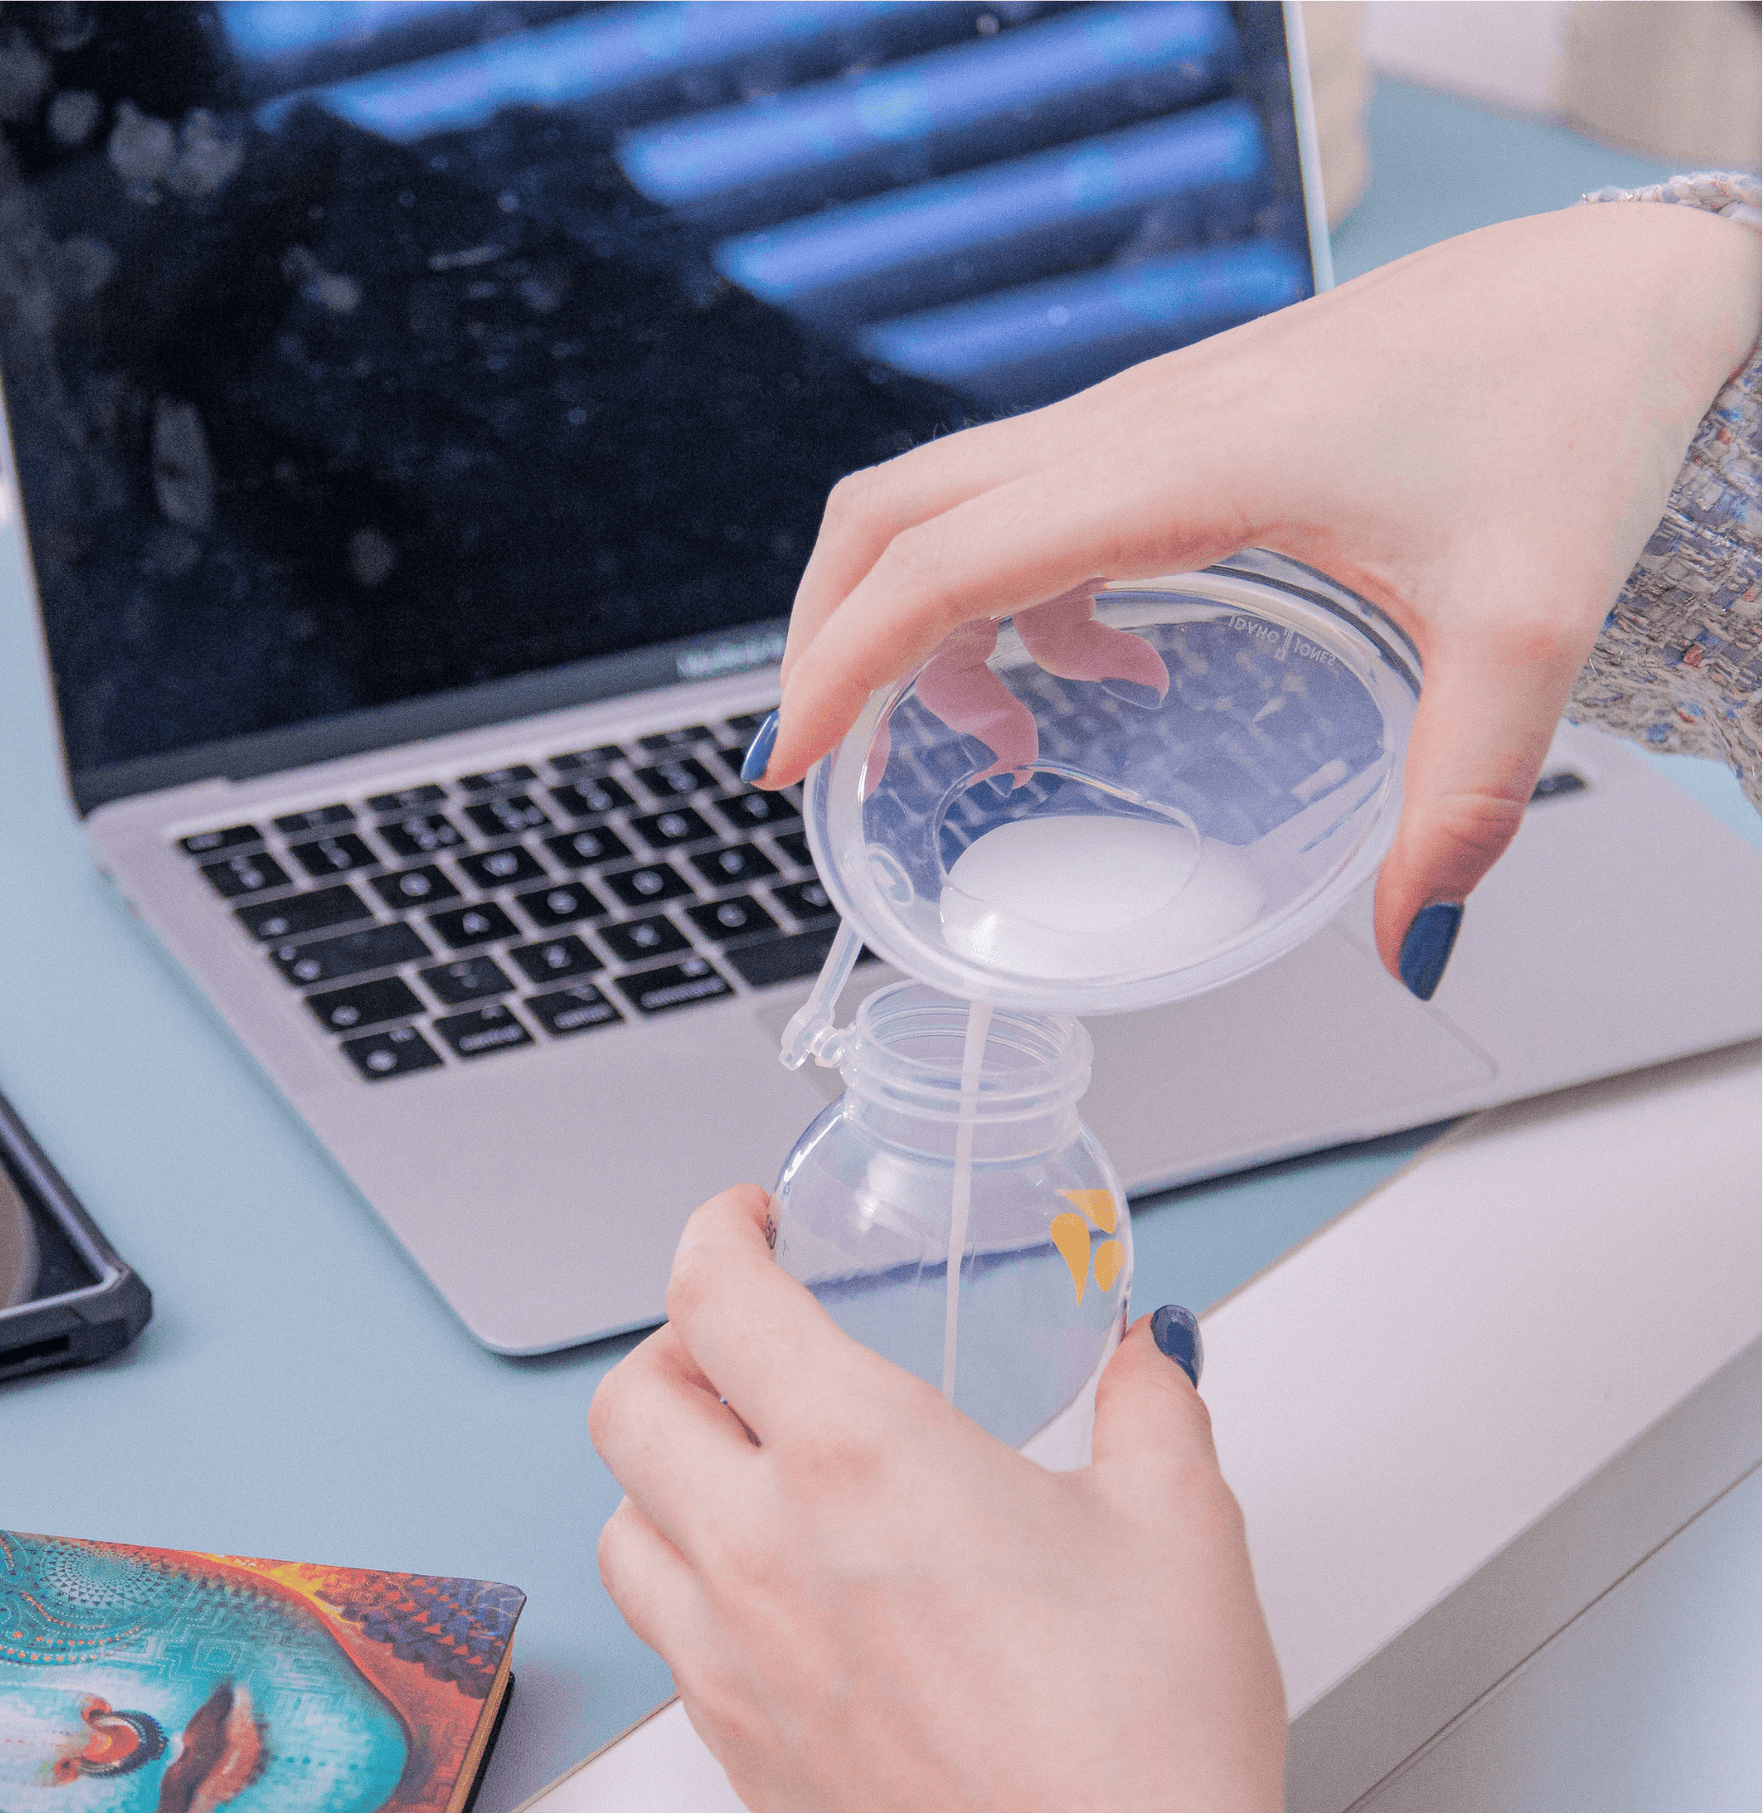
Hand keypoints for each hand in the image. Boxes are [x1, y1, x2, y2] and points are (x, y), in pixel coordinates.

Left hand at [589, 1187, 1285, 1812]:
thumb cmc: (1143, 1736)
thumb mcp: (1179, 1522)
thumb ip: (1147, 1406)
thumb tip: (1141, 1357)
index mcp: (861, 1457)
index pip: (713, 1296)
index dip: (714, 1232)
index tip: (745, 1224)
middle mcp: (766, 1550)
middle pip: (628, 1402)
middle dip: (676, 1346)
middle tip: (745, 1344)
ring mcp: (737, 1662)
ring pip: (619, 1522)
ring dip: (664, 1470)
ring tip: (742, 1466)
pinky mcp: (743, 1753)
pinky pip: (663, 1638)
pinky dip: (687, 1580)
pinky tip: (774, 1589)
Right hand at [755, 203, 1759, 989]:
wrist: (1619, 278)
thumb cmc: (1571, 398)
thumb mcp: (1527, 622)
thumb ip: (1464, 795)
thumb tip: (1410, 939)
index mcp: (1180, 464)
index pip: (939, 560)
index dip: (837, 664)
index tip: (788, 763)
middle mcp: (1134, 425)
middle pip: (895, 513)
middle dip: (833, 638)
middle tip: (831, 761)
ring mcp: (1147, 415)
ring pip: (954, 507)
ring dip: (931, 628)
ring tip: (999, 742)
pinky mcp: (1176, 423)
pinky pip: (1033, 506)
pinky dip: (1018, 600)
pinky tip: (1107, 666)